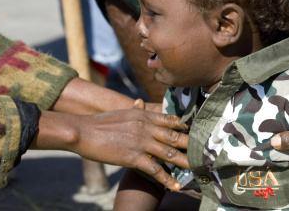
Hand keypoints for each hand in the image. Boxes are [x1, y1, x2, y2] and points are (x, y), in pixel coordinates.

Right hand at [34, 109, 188, 190]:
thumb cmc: (100, 122)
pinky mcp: (133, 156)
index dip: (185, 126)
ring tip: (198, 169)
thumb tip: (140, 103)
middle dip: (192, 144)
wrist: (82, 130)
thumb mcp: (122, 112)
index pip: (170, 119)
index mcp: (144, 114)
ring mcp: (141, 141)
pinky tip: (175, 186)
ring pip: (170, 152)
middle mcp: (146, 126)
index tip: (197, 131)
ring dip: (185, 162)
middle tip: (206, 151)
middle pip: (175, 136)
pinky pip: (155, 169)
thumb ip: (135, 111)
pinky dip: (167, 179)